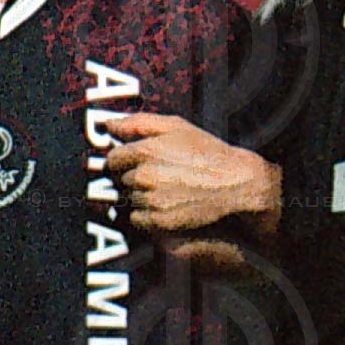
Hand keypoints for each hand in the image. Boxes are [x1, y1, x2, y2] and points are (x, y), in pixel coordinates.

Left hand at [105, 114, 275, 233]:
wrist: (235, 184)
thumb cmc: (208, 152)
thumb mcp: (177, 126)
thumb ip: (138, 123)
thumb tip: (108, 125)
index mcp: (145, 151)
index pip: (113, 159)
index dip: (124, 159)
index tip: (139, 161)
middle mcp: (144, 176)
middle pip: (121, 180)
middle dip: (135, 177)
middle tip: (160, 175)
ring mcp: (151, 201)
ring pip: (129, 199)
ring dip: (141, 196)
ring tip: (168, 190)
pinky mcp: (159, 221)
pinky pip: (136, 219)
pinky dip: (146, 214)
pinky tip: (167, 204)